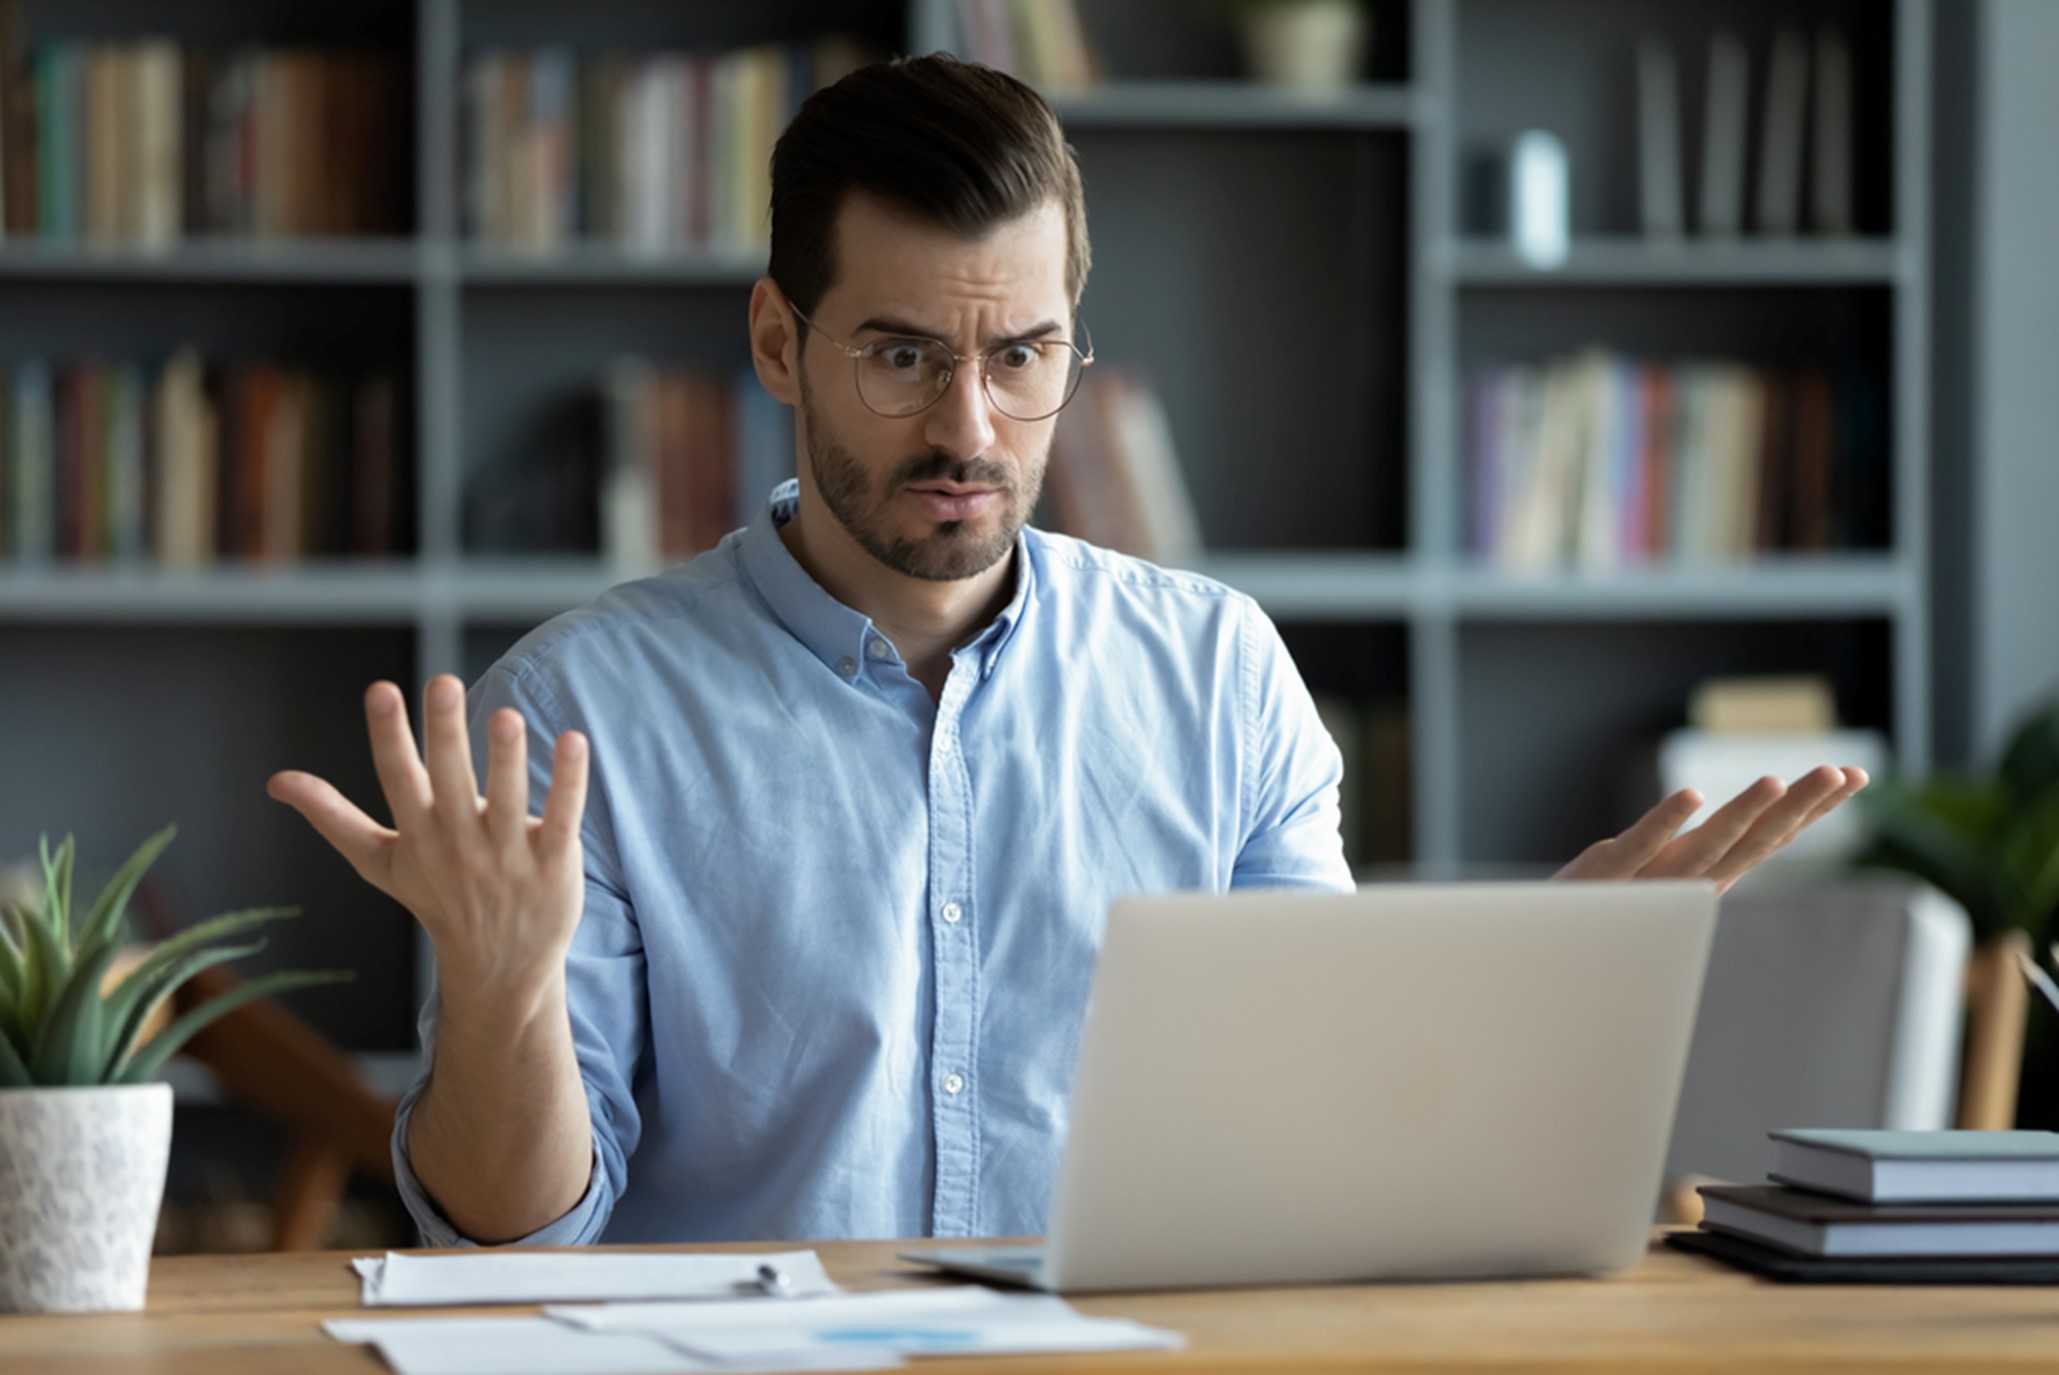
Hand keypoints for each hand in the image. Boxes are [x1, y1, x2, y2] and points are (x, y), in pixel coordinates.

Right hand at [266, 676, 589, 994]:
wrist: (500, 969)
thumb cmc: (437, 899)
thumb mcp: (379, 863)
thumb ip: (333, 817)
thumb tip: (276, 781)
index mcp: (417, 834)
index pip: (398, 778)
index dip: (388, 735)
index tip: (381, 689)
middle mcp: (459, 843)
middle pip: (449, 781)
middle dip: (444, 733)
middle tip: (443, 683)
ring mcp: (507, 856)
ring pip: (506, 799)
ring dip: (506, 758)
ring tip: (506, 715)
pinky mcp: (553, 863)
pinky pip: (561, 818)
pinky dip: (568, 782)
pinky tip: (574, 741)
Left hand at [1554, 765, 1867, 895]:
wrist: (1539, 950)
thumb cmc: (1601, 912)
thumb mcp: (1660, 880)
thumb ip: (1697, 858)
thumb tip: (1740, 824)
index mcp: (1704, 877)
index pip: (1769, 837)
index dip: (1812, 808)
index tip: (1856, 775)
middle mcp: (1687, 880)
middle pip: (1754, 840)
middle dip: (1800, 806)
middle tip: (1840, 771)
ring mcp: (1648, 879)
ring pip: (1707, 846)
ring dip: (1745, 814)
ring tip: (1777, 780)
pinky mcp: (1604, 874)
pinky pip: (1640, 847)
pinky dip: (1666, 822)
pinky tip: (1691, 795)